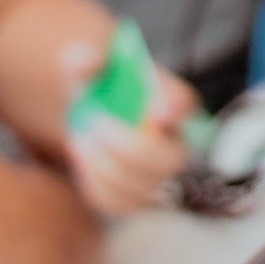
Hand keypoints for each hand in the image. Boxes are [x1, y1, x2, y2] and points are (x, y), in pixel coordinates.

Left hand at [61, 40, 199, 215]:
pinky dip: (95, 185)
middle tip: (93, 124)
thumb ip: (85, 60)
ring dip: (104, 168)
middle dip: (129, 148)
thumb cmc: (98, 85)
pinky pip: (120, 203)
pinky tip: (83, 160)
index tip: (159, 111)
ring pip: (143, 188)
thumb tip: (80, 60)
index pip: (184, 103)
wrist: (90, 113)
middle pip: (170, 160)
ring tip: (80, 140)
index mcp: (168, 100)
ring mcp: (158, 175)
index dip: (176, 109)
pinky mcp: (136, 196)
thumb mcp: (88, 66)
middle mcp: (175, 141)